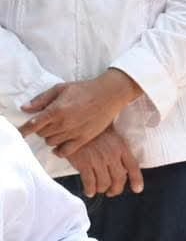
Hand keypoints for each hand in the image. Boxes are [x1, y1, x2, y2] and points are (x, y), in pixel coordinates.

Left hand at [19, 70, 140, 154]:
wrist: (109, 94)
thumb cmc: (85, 89)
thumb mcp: (61, 88)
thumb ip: (41, 99)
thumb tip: (25, 108)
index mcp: (56, 110)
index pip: (33, 125)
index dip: (24, 129)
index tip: (21, 131)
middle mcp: (63, 123)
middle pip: (41, 133)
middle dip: (42, 128)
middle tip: (48, 121)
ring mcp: (73, 132)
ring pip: (51, 142)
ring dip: (51, 137)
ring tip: (58, 129)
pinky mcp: (83, 139)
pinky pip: (64, 151)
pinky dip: (59, 150)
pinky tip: (61, 142)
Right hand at [64, 127, 143, 197]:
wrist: (76, 123)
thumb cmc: (94, 131)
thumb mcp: (112, 137)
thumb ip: (118, 151)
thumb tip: (122, 168)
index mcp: (121, 147)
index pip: (133, 166)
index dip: (137, 180)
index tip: (137, 189)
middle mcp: (112, 155)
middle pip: (119, 179)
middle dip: (116, 189)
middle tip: (111, 192)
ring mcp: (98, 160)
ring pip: (104, 183)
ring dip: (101, 189)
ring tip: (98, 189)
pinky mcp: (84, 164)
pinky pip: (90, 183)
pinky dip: (90, 190)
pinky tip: (89, 191)